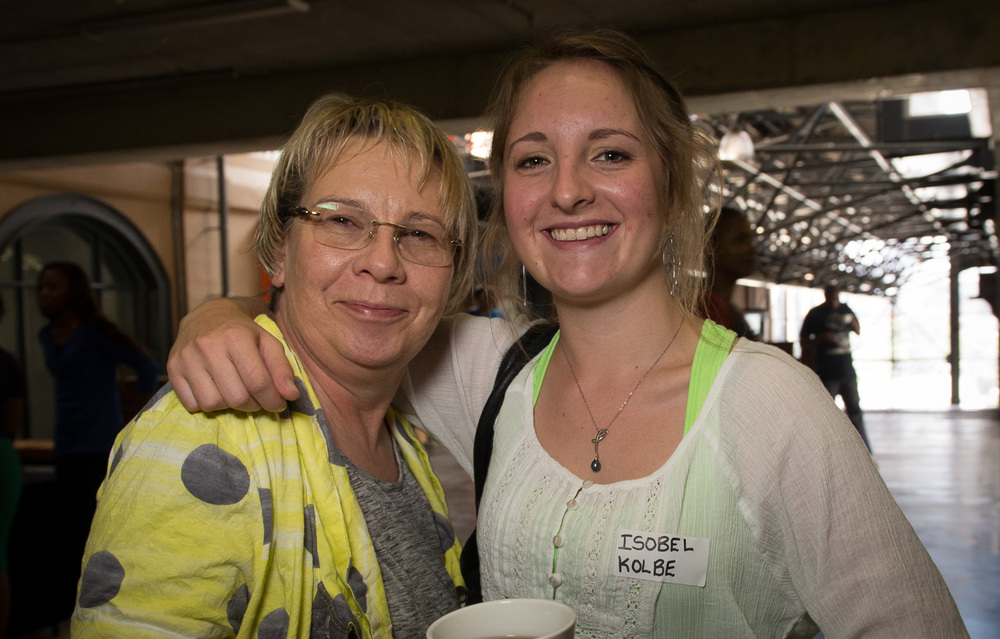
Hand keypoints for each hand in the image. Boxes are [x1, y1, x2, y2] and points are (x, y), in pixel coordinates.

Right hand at [166, 297, 298, 411]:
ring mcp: (187, 358)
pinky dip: (207, 404)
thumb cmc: (243, 332)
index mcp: (236, 336)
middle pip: (236, 397)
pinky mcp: (173, 369)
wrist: (207, 316)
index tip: (278, 404)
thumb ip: (282, 368)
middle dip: (253, 405)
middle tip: (257, 398)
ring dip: (229, 406)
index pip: (258, 382)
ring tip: (236, 391)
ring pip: (213, 404)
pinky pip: (192, 404)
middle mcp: (208, 346)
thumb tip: (291, 396)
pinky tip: (216, 389)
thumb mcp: (268, 342)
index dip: (272, 400)